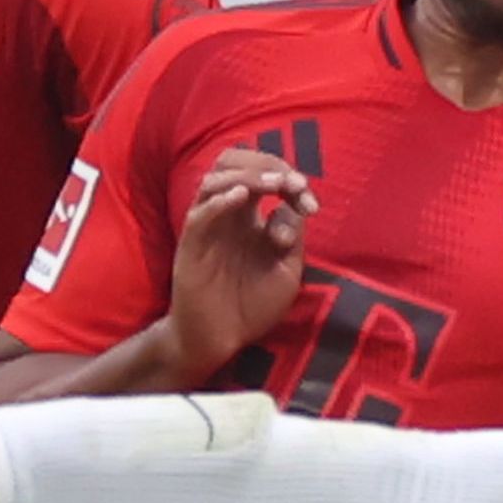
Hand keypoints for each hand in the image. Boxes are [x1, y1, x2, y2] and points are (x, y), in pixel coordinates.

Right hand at [165, 154, 315, 383]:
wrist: (220, 340)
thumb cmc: (251, 306)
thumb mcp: (286, 272)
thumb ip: (292, 237)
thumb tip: (292, 208)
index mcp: (248, 216)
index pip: (264, 175)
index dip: (290, 179)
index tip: (311, 205)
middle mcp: (226, 215)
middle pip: (234, 162)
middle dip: (267, 163)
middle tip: (293, 184)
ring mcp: (207, 228)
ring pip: (215, 180)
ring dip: (248, 175)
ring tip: (275, 184)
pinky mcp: (191, 247)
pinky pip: (199, 214)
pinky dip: (220, 200)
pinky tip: (242, 197)